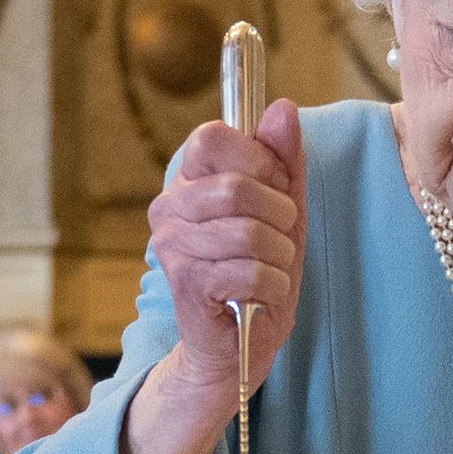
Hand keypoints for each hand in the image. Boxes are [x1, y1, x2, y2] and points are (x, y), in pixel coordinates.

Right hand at [148, 100, 306, 401]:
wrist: (236, 346)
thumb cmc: (258, 274)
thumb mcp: (283, 211)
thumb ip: (283, 160)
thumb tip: (283, 107)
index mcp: (188, 181)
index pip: (212, 136)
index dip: (256, 157)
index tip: (273, 186)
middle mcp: (169, 208)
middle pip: (238, 185)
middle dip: (279, 215)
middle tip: (279, 239)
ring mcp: (173, 247)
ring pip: (249, 232)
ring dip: (279, 257)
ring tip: (269, 271)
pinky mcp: (187, 284)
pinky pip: (249, 272)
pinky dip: (271, 286)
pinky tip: (260, 296)